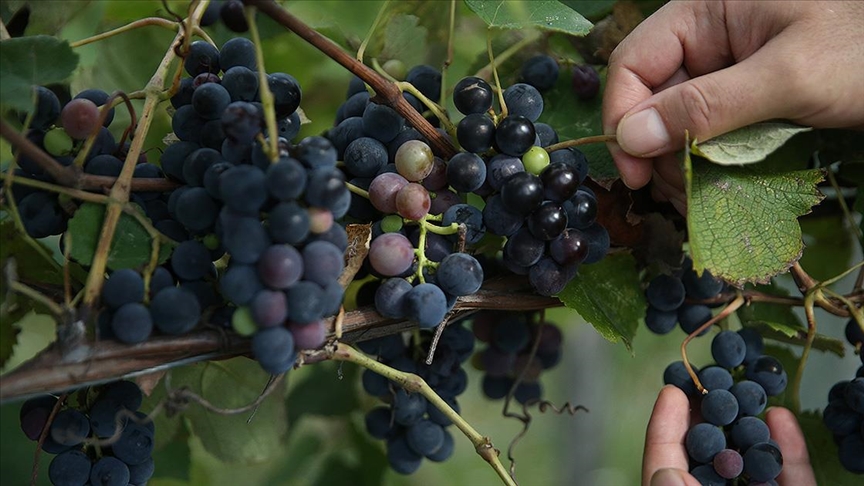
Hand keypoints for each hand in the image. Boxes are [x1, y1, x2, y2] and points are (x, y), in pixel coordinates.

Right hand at [602, 1, 863, 212]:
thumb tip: (631, 138)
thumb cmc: (863, 50)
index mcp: (704, 12)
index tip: (634, 172)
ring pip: (676, 121)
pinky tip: (714, 187)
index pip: (634, 63)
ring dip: (679, 163)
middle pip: (651, 98)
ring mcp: (726, 67)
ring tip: (698, 198)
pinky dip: (706, 162)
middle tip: (677, 194)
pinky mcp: (745, 95)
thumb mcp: (787, 77)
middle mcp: (706, 37)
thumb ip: (708, 105)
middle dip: (657, 150)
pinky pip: (708, 130)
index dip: (623, 118)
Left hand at [642, 385, 815, 485]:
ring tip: (747, 389)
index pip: (665, 463)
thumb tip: (666, 474)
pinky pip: (793, 480)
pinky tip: (782, 417)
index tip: (671, 390)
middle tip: (710, 378)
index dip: (665, 427)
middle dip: (708, 416)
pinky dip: (789, 453)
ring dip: (750, 425)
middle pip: (708, 455)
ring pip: (752, 462)